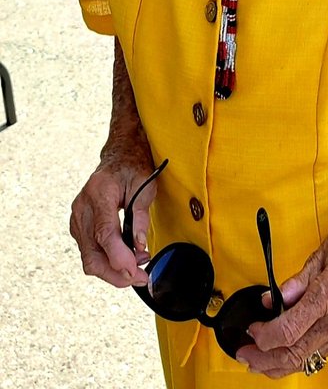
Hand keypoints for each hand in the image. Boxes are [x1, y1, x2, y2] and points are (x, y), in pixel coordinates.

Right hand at [69, 153, 155, 288]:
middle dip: (115, 273)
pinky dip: (106, 261)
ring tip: (137, 264)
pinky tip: (124, 258)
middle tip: (140, 277)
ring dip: (112, 269)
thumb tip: (140, 246)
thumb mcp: (146, 184)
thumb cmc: (133, 166)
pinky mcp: (78, 225)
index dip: (119, 258)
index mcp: (99, 192)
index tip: (136, 272)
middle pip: (92, 253)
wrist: (118, 154)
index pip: (104, 233)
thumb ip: (141, 216)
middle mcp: (82, 206)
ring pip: (88, 258)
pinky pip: (89, 252)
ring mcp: (77, 217)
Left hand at [239, 192, 327, 376]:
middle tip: (245, 355)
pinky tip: (285, 349)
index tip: (252, 332)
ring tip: (258, 358)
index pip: (289, 331)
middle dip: (265, 360)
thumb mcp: (318, 255)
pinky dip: (299, 354)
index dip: (264, 337)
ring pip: (307, 360)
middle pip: (295, 354)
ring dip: (279, 363)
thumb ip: (294, 284)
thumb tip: (270, 302)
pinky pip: (319, 353)